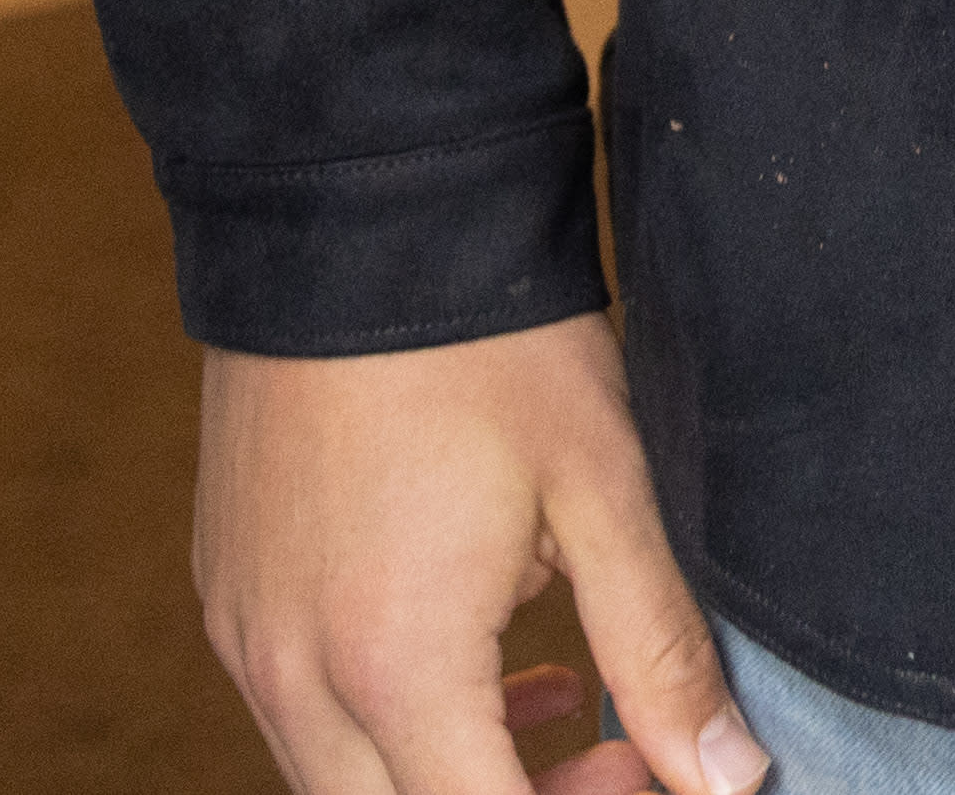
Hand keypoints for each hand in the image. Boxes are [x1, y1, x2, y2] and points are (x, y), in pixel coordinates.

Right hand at [195, 317, 771, 794]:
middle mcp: (294, 676)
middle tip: (622, 750)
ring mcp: (245, 640)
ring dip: (454, 771)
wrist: (349, 215)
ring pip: (347, 781)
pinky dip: (394, 720)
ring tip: (564, 698)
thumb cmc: (486, 346)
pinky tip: (490, 650)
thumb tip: (725, 777)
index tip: (656, 770)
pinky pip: (303, 715)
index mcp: (392, 664)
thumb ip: (659, 649)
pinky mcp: (229, 596)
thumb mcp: (601, 487)